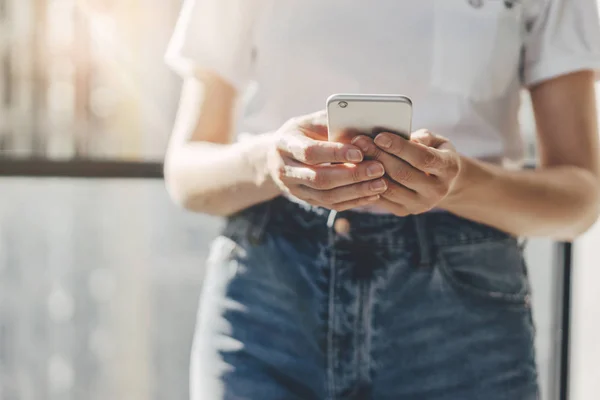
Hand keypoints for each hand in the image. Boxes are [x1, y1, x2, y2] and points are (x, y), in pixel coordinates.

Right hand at [267, 111, 387, 210]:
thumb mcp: (310, 121)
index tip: (360, 153)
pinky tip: (372, 194)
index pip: (310, 152)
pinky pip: (331, 204)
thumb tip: (361, 128)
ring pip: (326, 196)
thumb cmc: (302, 133)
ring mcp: (295, 189)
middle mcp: (285, 170)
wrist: (276, 157)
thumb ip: (331, 122)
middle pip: (319, 178)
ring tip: (381, 184)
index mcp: (285, 144)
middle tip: (378, 169)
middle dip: (351, 175)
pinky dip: (353, 201)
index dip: (335, 154)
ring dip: (356, 191)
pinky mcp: (306, 200)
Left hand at [351, 130, 461, 215]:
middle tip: (360, 141)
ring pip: (390, 188)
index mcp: (449, 168)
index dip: (399, 147)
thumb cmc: (434, 152)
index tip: (379, 136)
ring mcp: (421, 204)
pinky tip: (358, 170)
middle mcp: (438, 190)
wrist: (440, 181)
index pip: (422, 158)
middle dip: (379, 156)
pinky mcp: (405, 211)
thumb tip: (402, 137)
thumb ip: (422, 137)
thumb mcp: (435, 140)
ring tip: (356, 154)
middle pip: (403, 173)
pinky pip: (382, 198)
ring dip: (370, 171)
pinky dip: (368, 184)